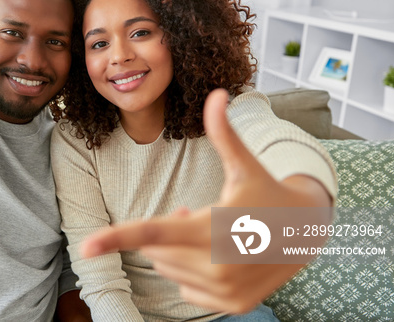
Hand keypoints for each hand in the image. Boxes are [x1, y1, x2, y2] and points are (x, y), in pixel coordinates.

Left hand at [79, 89, 331, 313]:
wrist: (308, 233)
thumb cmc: (268, 192)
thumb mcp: (245, 164)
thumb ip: (224, 132)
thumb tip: (217, 93)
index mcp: (212, 229)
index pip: (153, 232)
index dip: (116, 237)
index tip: (86, 246)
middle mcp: (216, 266)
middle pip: (157, 250)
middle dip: (168, 231)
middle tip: (195, 214)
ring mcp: (224, 291)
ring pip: (169, 269)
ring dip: (178, 251)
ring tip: (208, 233)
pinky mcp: (232, 306)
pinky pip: (186, 288)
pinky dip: (193, 272)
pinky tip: (218, 257)